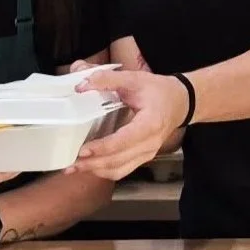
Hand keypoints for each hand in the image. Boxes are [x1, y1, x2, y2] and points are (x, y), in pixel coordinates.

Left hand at [70, 68, 189, 179]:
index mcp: (150, 123)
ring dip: (95, 171)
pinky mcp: (142, 158)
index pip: (125, 140)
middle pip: (119, 160)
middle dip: (92, 164)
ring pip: (119, 169)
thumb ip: (108, 79)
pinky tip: (88, 167)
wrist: (180, 103)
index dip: (103, 147)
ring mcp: (147, 153)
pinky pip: (122, 170)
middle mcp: (150, 143)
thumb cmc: (158, 90)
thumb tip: (80, 85)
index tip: (83, 150)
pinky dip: (104, 171)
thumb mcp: (135, 78)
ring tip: (73, 168)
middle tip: (69, 164)